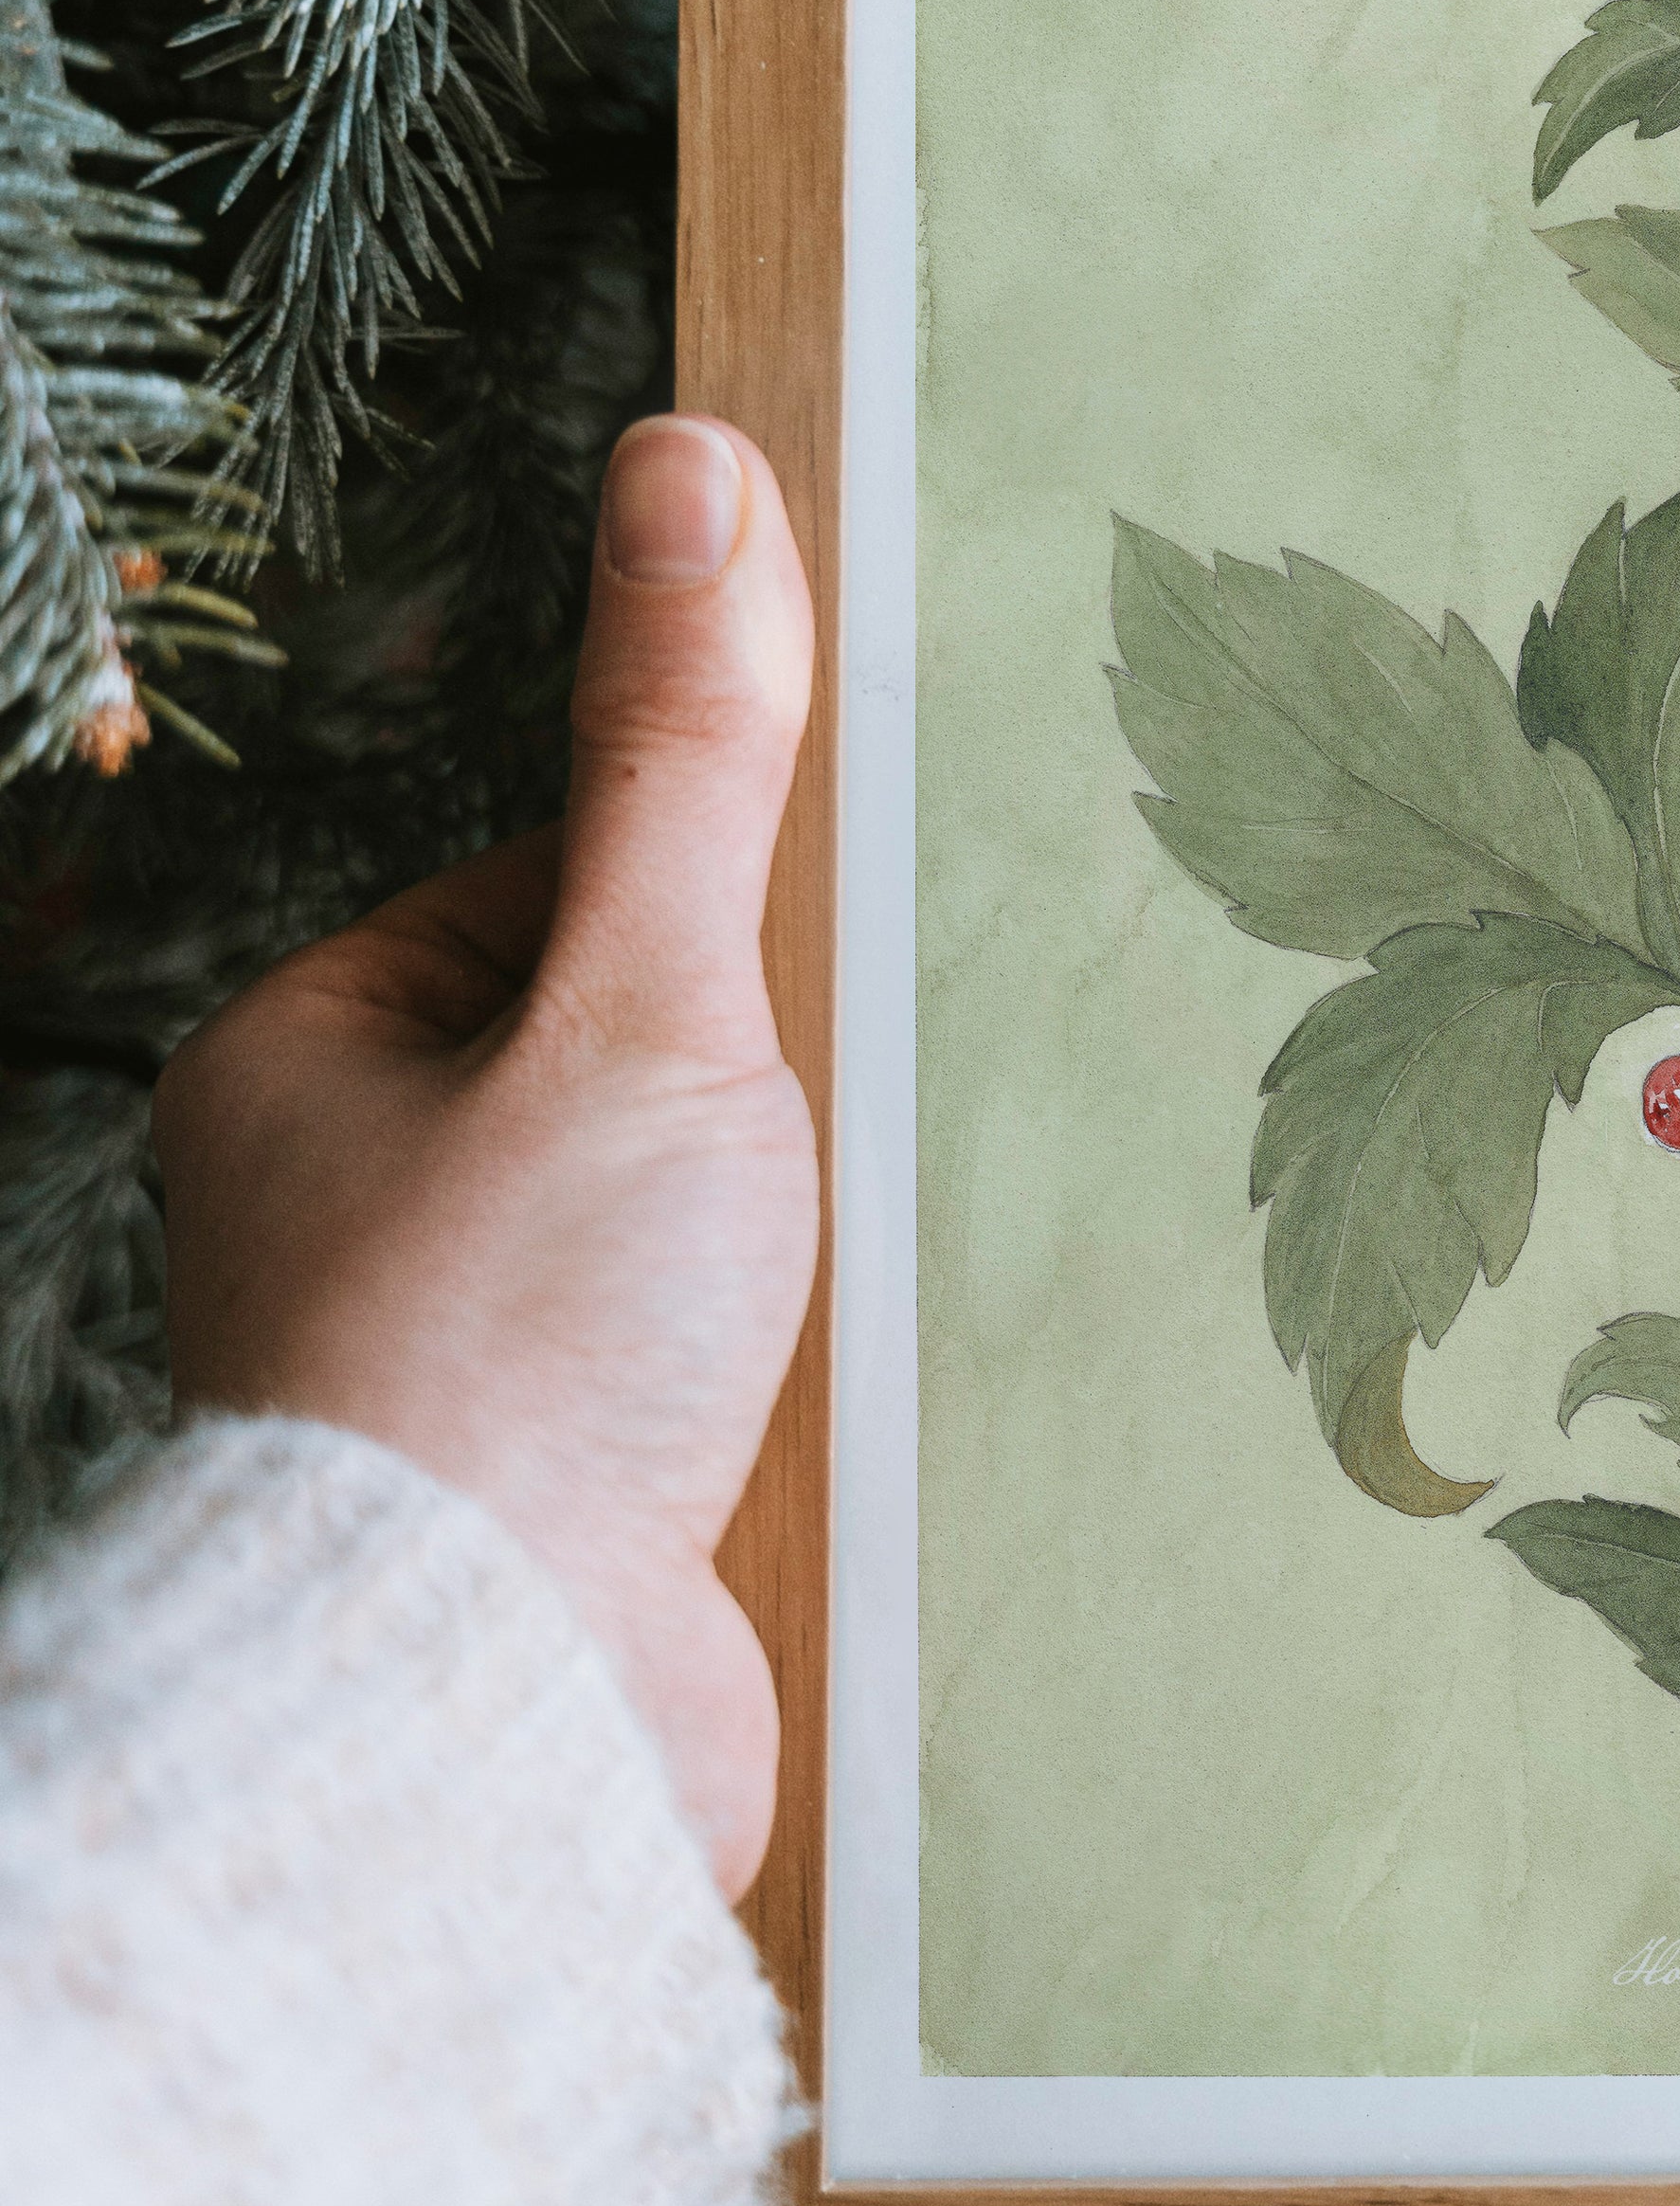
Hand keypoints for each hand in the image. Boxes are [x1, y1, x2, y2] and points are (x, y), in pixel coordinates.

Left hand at [160, 417, 819, 1898]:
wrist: (492, 1740)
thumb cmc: (513, 1358)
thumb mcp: (639, 1000)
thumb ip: (686, 750)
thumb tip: (687, 466)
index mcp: (312, 1064)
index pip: (557, 889)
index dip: (704, 909)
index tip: (786, 967)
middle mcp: (354, 1209)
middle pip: (631, 1057)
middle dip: (763, 1087)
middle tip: (837, 1121)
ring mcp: (454, 1365)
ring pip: (683, 1222)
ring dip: (790, 1243)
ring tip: (830, 1281)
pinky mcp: (555, 1502)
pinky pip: (711, 1377)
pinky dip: (794, 1373)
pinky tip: (841, 1393)